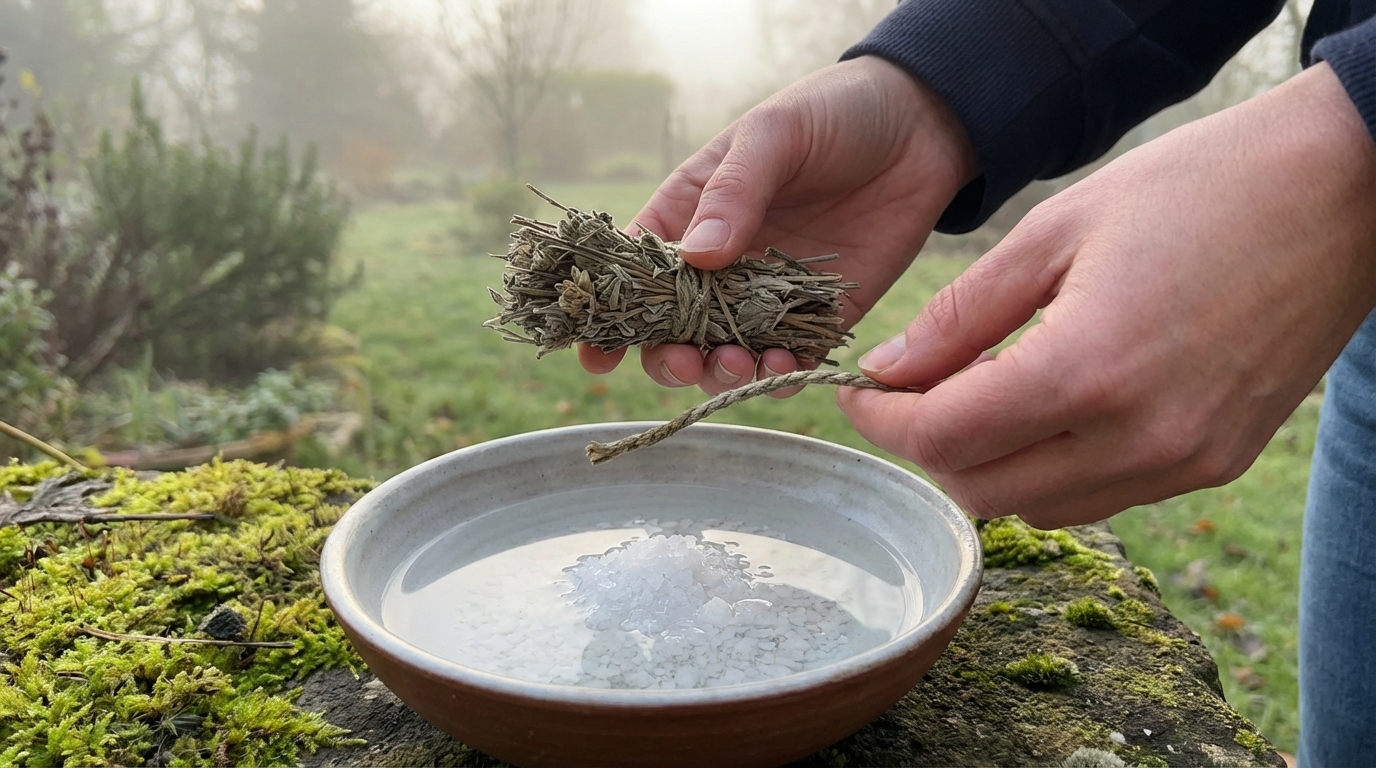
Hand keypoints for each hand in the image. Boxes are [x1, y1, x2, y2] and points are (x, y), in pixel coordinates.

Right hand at [578, 56, 976, 395]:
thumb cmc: (832, 113)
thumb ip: (735, 193)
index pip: (634, 272)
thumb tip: (696, 258)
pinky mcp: (821, 314)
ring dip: (722, 371)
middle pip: (672, 329)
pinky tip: (783, 365)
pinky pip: (790, 357)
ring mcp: (768, 294)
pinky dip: (780, 373)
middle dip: (668, 357)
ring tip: (738, 363)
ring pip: (726, 352)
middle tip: (685, 363)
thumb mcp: (774, 135)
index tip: (595, 352)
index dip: (609, 314)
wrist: (921, 125)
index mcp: (691, 214)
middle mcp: (722, 264)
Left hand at [838, 62, 1375, 528]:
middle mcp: (1140, 438)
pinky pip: (1101, 498)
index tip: (857, 392)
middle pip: (982, 492)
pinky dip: (1050, 469)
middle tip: (907, 393)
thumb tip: (886, 372)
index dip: (883, 420)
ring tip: (973, 395)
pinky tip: (1043, 409)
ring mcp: (1185, 462)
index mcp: (1090, 370)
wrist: (1341, 191)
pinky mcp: (1215, 464)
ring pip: (1038, 508)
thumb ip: (959, 316)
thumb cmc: (1197, 188)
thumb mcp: (1054, 231)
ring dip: (986, 465)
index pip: (945, 437)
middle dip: (926, 448)